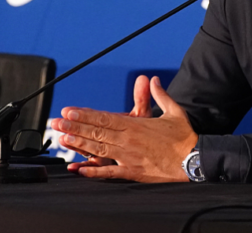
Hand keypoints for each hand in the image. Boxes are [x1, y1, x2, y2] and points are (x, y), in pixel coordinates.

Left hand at [53, 76, 197, 181]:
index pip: (104, 118)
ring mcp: (128, 156)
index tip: (70, 111)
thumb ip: (159, 95)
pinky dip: (93, 171)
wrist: (194, 159)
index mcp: (135, 125)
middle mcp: (128, 140)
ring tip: (62, 140)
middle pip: (96, 132)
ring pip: (98, 149)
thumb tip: (152, 79)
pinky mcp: (132, 171)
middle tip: (57, 124)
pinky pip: (109, 172)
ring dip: (78, 145)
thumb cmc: (184, 136)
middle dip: (74, 127)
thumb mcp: (173, 111)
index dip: (85, 114)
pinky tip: (79, 169)